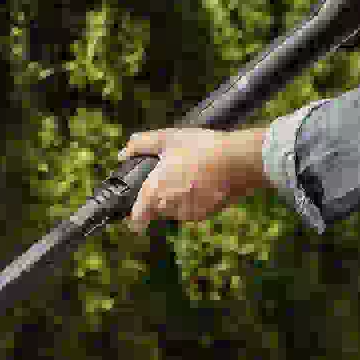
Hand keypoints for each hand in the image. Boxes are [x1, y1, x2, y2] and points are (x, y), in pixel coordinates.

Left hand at [119, 127, 269, 231]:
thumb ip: (140, 145)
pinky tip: (202, 183)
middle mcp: (168, 207)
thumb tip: (123, 153)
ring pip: (174, 211)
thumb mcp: (167, 138)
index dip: (133, 217)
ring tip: (189, 176)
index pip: (135, 221)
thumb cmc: (201, 148)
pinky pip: (192, 211)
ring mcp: (187, 213)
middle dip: (159, 199)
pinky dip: (193, 201)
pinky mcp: (204, 215)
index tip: (135, 210)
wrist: (237, 160)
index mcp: (154, 192)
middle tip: (171, 177)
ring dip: (176, 200)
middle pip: (155, 211)